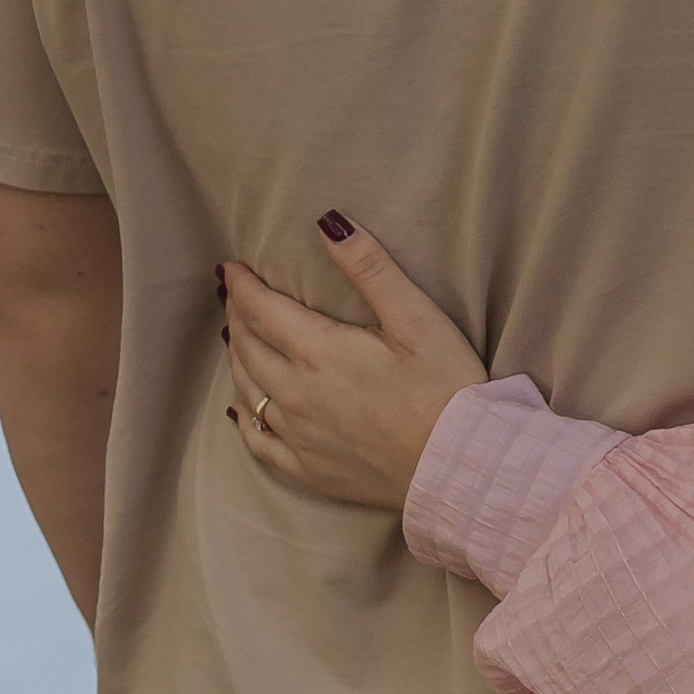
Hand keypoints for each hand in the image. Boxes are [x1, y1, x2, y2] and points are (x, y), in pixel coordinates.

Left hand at [224, 221, 488, 511]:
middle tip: (235, 297)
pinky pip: (258, 443)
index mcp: (319, 352)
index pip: (261, 309)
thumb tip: (327, 223)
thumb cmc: (447, 386)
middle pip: (247, 347)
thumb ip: (369, 268)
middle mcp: (296, 395)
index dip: (243, 285)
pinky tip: (240, 409)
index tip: (234, 268)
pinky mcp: (310, 470)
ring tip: (237, 339)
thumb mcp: (415, 317)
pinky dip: (243, 419)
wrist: (460, 464)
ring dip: (237, 358)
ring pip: (247, 390)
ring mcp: (299, 436)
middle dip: (236, 316)